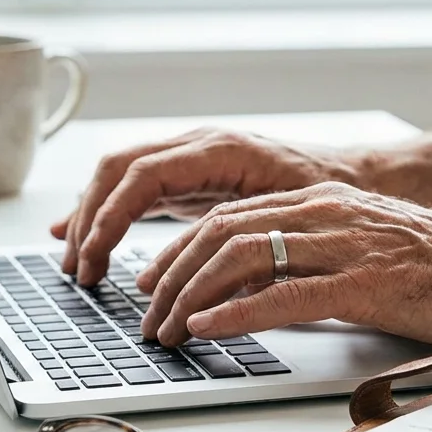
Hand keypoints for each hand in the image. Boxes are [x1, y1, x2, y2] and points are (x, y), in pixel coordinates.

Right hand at [51, 128, 360, 286]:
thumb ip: (246, 241)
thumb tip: (207, 287)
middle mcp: (199, 145)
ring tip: (75, 263)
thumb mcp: (290, 217)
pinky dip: (109, 213)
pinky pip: (137, 187)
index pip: (143, 175)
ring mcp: (192, 157)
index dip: (110, 216)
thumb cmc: (332, 194)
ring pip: (121, 176)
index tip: (93, 257)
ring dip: (92, 217)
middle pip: (119, 169)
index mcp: (220, 150)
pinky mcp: (192, 176)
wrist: (356, 174)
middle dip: (90, 218)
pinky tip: (84, 237)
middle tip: (77, 269)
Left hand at [135, 182, 431, 346]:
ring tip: (168, 330)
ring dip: (192, 297)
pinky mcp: (364, 282)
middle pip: (221, 234)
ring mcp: (344, 244)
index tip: (151, 281)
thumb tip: (257, 292)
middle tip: (148, 317)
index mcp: (321, 202)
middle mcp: (325, 213)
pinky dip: (236, 313)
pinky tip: (208, 329)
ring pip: (241, 258)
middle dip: (172, 277)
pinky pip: (285, 294)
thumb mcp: (363, 251)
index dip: (179, 250)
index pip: (228, 218)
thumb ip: (311, 262)